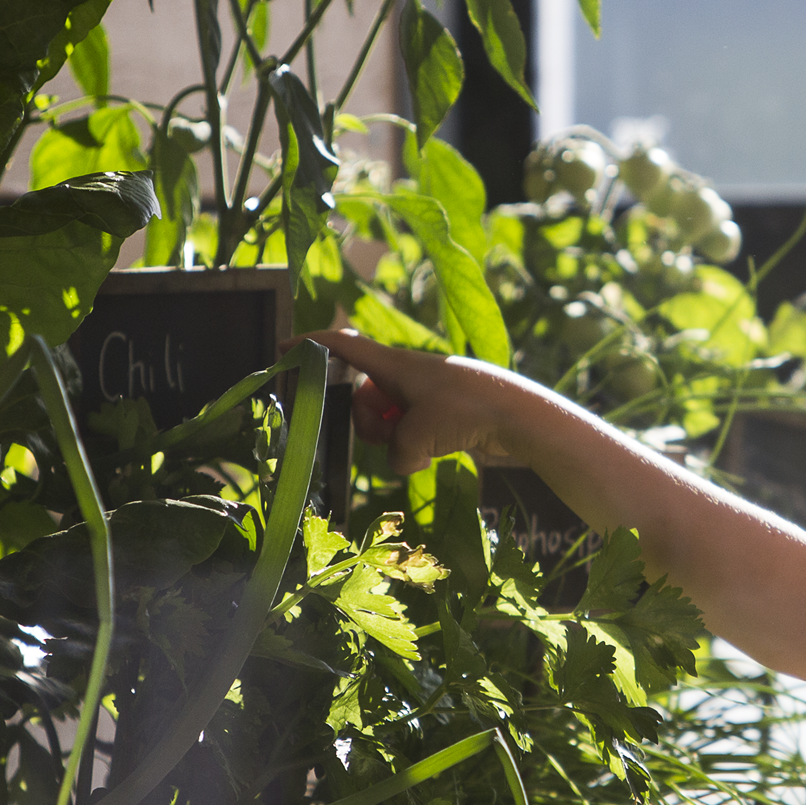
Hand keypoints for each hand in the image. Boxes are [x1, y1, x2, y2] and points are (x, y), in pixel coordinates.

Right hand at [305, 328, 525, 476]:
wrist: (522, 417)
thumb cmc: (468, 412)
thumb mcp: (417, 437)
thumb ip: (395, 452)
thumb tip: (404, 459)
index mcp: (395, 364)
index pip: (343, 346)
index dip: (311, 346)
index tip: (283, 349)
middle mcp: (407, 375)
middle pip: (362, 398)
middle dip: (368, 423)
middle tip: (392, 432)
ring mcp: (426, 395)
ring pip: (386, 422)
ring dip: (396, 441)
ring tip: (423, 448)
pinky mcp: (444, 416)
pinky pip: (411, 434)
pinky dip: (417, 448)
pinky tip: (438, 454)